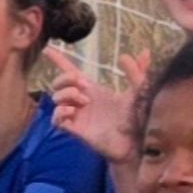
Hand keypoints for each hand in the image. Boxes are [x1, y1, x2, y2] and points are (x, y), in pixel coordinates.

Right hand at [51, 48, 142, 165]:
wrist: (137, 143)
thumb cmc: (138, 119)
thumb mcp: (140, 90)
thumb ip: (138, 72)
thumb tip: (145, 52)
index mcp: (94, 90)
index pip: (71, 71)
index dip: (59, 60)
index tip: (47, 50)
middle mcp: (82, 102)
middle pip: (59, 83)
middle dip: (65, 78)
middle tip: (83, 85)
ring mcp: (78, 116)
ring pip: (56, 98)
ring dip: (67, 94)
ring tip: (84, 100)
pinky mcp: (75, 131)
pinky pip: (56, 119)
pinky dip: (60, 111)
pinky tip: (72, 111)